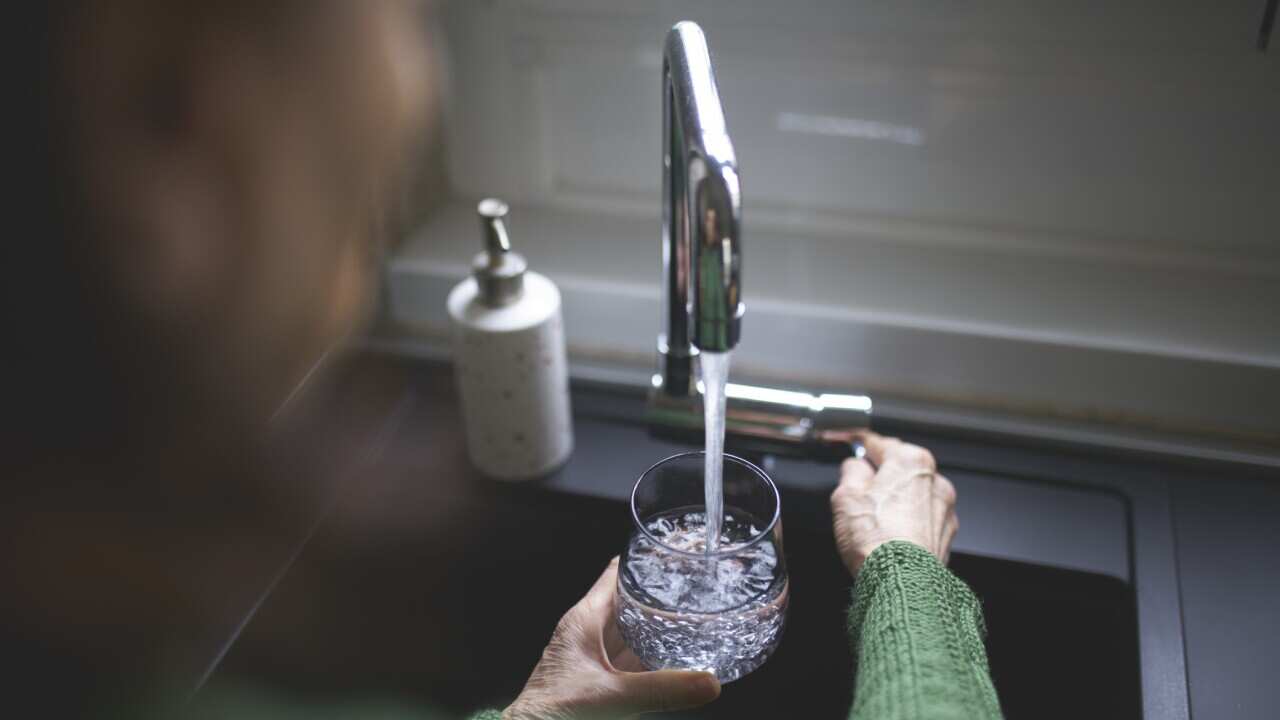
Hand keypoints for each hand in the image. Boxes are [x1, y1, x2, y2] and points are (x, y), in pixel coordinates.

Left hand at [504, 558, 720, 719]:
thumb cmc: (554, 712)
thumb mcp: (612, 696)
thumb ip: (662, 689)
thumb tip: (708, 681)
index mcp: (584, 620)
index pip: (615, 574)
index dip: (643, 560)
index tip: (673, 551)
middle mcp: (588, 633)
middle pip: (629, 600)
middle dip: (660, 594)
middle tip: (696, 586)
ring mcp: (594, 657)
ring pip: (631, 630)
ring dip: (658, 625)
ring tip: (694, 616)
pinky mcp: (600, 679)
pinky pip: (631, 659)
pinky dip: (652, 655)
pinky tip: (675, 657)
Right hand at [830, 432, 957, 575]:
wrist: (902, 581)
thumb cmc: (876, 539)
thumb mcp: (845, 496)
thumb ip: (851, 472)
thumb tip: (855, 466)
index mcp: (911, 461)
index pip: (879, 442)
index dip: (859, 443)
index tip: (850, 443)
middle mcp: (935, 480)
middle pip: (901, 469)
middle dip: (880, 475)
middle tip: (856, 491)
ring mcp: (944, 509)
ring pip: (914, 495)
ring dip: (896, 500)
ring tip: (873, 519)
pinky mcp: (946, 535)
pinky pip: (923, 519)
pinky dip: (908, 522)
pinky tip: (890, 535)